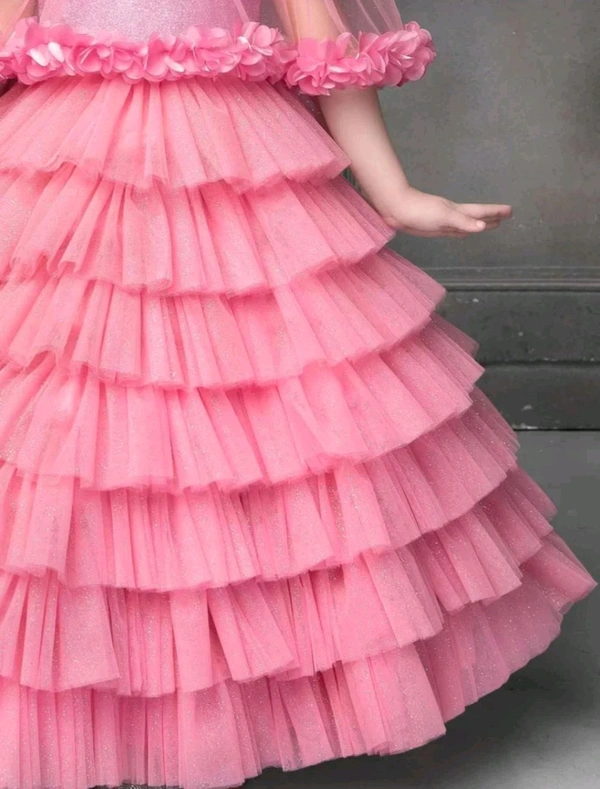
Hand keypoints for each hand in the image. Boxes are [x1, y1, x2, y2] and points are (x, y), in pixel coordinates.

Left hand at [379, 187, 512, 237]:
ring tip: (491, 225)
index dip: (495, 212)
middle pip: (477, 217)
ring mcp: (444, 221)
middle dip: (492, 217)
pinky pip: (455, 230)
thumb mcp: (443, 216)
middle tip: (506, 217)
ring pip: (467, 223)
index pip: (481, 212)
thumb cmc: (419, 211)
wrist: (396, 209)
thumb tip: (482, 226)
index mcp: (457, 211)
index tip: (510, 211)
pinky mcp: (434, 227)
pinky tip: (464, 232)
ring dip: (479, 224)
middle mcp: (453, 215)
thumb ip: (463, 222)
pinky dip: (463, 231)